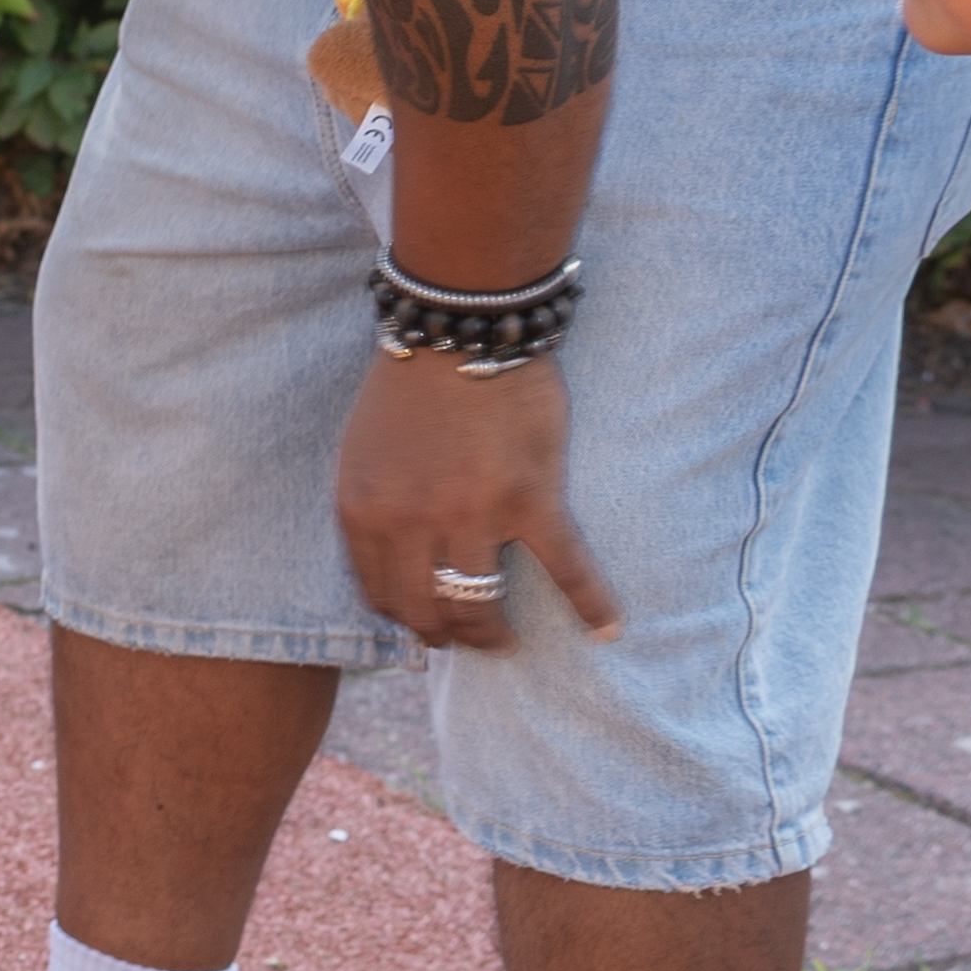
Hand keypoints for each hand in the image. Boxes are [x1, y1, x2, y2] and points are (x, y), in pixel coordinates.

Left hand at [331, 348, 618, 651]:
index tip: (423, 623)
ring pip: (480, 606)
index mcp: (364, 510)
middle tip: (464, 640)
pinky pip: (565, 567)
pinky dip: (591, 602)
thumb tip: (388, 559)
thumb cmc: (411, 383)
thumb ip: (372, 506)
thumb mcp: (361, 450)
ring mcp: (472, 515)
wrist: (461, 327)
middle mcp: (411, 522)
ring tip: (505, 643)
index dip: (404, 618)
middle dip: (445, 636)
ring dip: (492, 636)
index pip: (379, 594)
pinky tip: (608, 628)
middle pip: (427, 612)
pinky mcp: (531, 499)